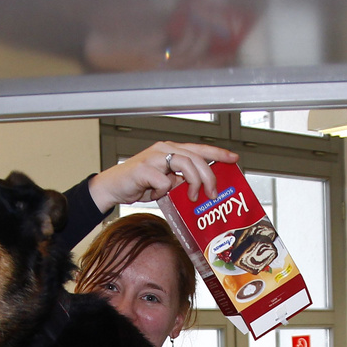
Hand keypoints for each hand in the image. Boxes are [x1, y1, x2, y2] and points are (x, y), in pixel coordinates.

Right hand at [87, 142, 238, 209]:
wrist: (112, 187)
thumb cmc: (137, 184)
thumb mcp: (165, 183)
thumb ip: (180, 181)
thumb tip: (197, 186)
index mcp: (171, 151)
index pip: (199, 149)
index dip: (218, 153)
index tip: (233, 158)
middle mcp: (164, 150)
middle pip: (196, 157)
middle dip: (209, 176)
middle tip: (211, 193)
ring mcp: (153, 157)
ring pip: (184, 164)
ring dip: (192, 182)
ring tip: (191, 196)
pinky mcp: (143, 169)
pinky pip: (163, 180)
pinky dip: (163, 190)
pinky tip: (157, 194)